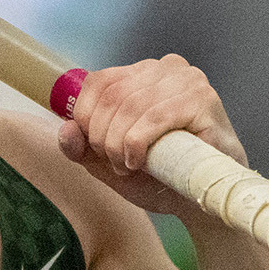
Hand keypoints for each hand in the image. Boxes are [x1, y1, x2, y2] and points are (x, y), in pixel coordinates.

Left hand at [58, 55, 245, 216]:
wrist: (200, 201)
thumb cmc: (160, 177)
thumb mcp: (109, 163)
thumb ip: (82, 147)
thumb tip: (65, 130)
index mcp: (143, 73)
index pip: (98, 81)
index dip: (85, 117)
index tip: (94, 149)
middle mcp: (166, 68)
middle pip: (111, 95)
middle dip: (102, 137)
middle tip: (114, 165)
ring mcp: (188, 81)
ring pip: (130, 106)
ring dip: (118, 145)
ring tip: (128, 168)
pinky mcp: (203, 100)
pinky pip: (154, 118)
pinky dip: (137, 144)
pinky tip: (139, 162)